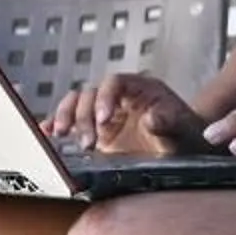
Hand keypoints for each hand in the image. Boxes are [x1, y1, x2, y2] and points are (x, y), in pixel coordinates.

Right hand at [44, 73, 198, 155]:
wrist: (186, 152)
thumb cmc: (187, 135)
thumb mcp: (183, 128)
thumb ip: (169, 122)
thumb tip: (150, 119)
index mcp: (139, 88)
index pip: (114, 82)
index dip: (105, 97)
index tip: (104, 120)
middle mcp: (118, 97)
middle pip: (90, 94)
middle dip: (84, 117)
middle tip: (89, 142)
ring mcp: (104, 113)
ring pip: (76, 104)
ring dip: (67, 118)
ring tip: (64, 136)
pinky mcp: (96, 131)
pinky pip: (71, 122)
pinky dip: (57, 125)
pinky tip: (47, 133)